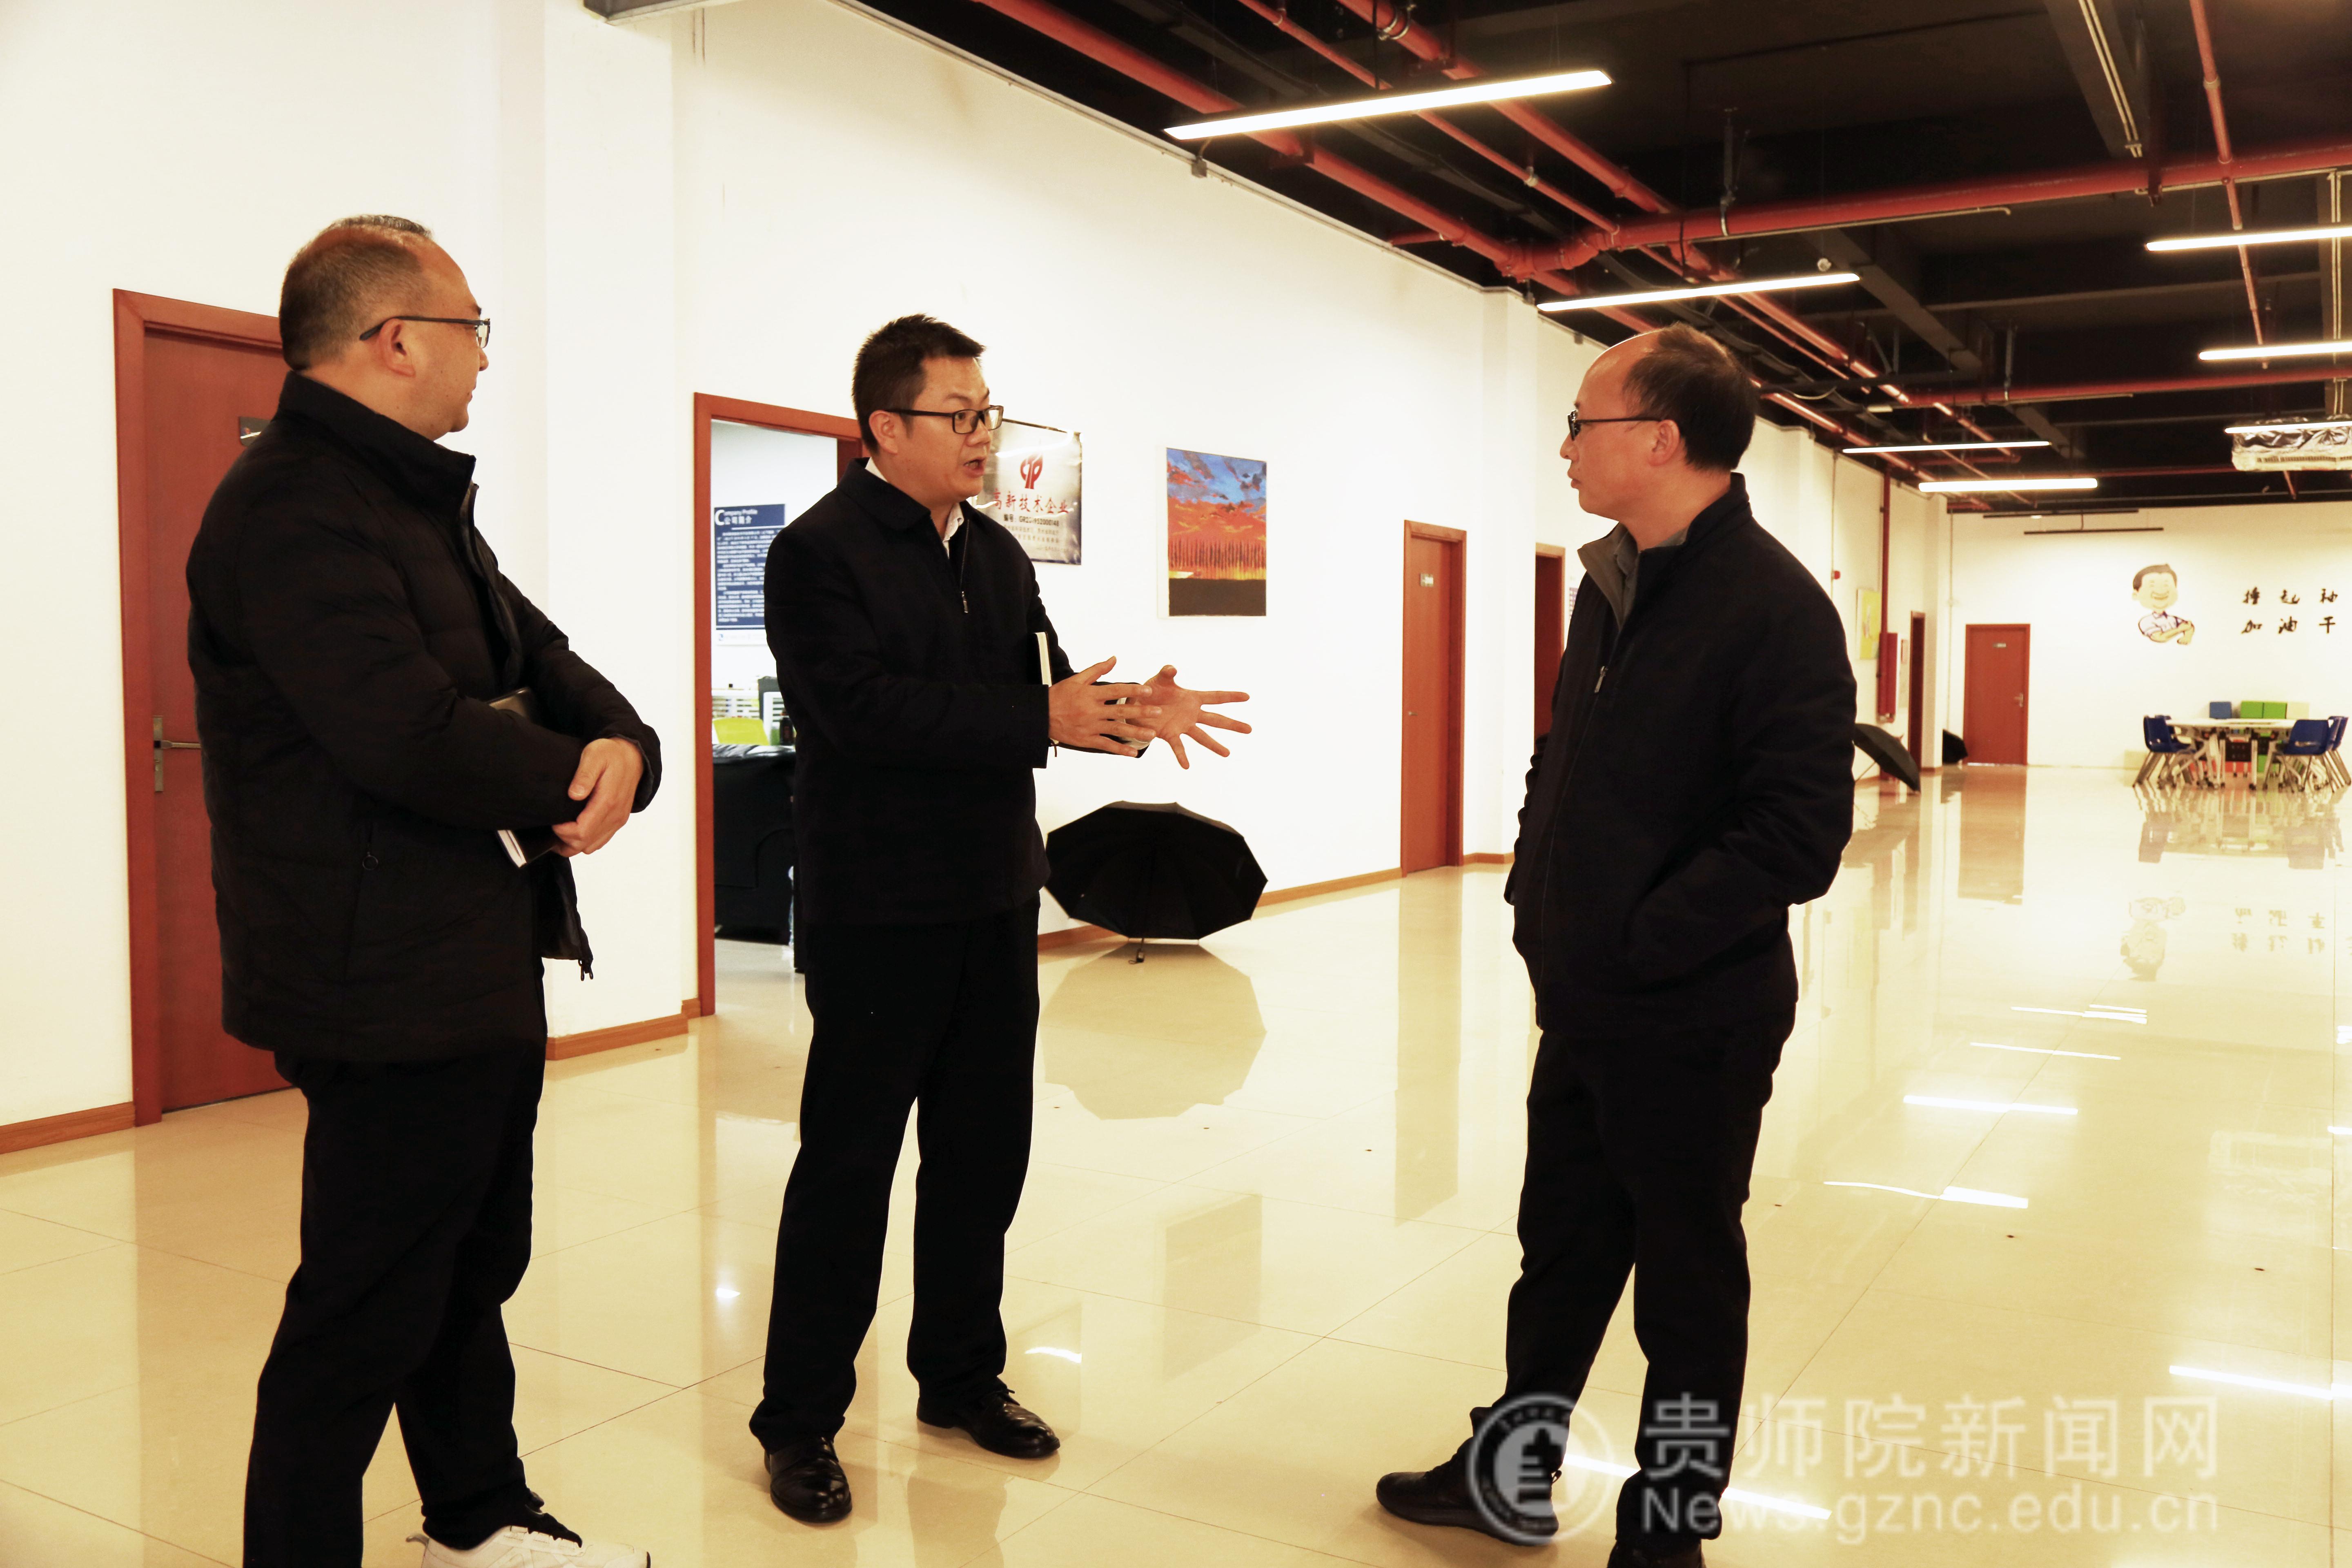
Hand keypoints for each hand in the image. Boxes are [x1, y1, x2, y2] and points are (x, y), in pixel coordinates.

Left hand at [553, 738, 643, 856]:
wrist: (633, 756)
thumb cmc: (611, 754)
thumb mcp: (594, 755)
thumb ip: (584, 775)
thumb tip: (574, 795)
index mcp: (607, 802)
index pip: (581, 832)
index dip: (562, 832)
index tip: (553, 821)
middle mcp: (615, 816)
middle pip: (584, 844)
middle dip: (564, 840)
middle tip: (553, 826)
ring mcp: (617, 820)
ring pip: (591, 847)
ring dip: (573, 843)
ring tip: (561, 830)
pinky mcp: (618, 821)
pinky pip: (599, 841)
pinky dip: (585, 841)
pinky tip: (575, 830)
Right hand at [1050, 657, 1153, 754]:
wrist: (1041, 715)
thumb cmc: (1060, 695)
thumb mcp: (1077, 679)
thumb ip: (1097, 670)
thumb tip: (1114, 659)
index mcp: (1091, 694)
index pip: (1117, 690)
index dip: (1133, 690)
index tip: (1148, 691)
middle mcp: (1092, 711)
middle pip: (1121, 711)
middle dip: (1141, 711)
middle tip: (1158, 712)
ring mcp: (1090, 726)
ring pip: (1117, 729)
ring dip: (1136, 732)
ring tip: (1152, 734)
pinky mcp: (1087, 739)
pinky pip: (1106, 745)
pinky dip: (1120, 749)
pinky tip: (1133, 752)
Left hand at [1134, 665, 1251, 768]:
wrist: (1136, 705)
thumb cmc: (1152, 690)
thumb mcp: (1160, 679)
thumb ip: (1166, 673)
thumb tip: (1172, 668)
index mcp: (1192, 698)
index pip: (1216, 697)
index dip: (1231, 696)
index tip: (1247, 696)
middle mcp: (1191, 714)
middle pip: (1216, 719)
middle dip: (1232, 724)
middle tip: (1249, 729)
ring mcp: (1183, 726)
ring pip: (1202, 736)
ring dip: (1214, 745)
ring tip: (1227, 753)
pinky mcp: (1170, 734)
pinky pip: (1178, 746)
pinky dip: (1181, 756)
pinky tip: (1186, 766)